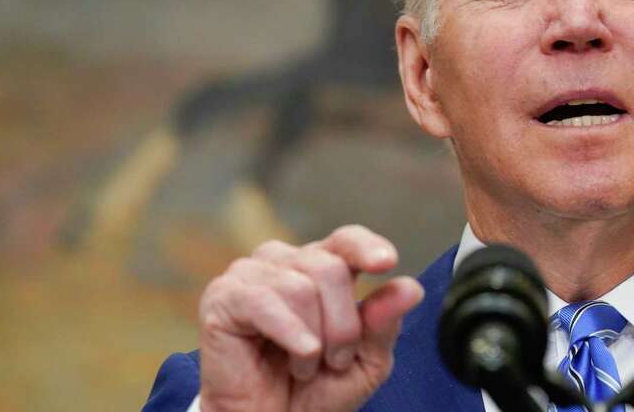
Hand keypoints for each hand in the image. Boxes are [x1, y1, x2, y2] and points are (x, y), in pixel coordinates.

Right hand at [196, 225, 423, 411]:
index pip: (347, 240)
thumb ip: (385, 324)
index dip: (366, 247)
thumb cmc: (314, 392)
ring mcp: (251, 274)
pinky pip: (264, 301)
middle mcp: (285, 261)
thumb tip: (410, 287)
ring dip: (314, 339)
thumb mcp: (366, 362)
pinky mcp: (223, 297)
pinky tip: (299, 356)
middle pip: (331, 268)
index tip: (386, 263)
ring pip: (302, 286)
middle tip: (334, 360)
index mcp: (321, 267)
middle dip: (343, 325)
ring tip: (305, 365)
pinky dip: (291, 334)